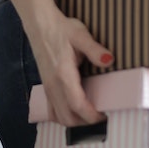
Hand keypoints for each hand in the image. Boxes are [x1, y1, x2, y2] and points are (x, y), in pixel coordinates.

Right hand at [28, 10, 113, 126]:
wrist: (39, 24)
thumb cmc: (60, 29)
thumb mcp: (80, 35)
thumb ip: (95, 50)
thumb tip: (109, 61)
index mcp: (63, 75)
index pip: (78, 106)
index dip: (92, 116)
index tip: (105, 115)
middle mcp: (53, 85)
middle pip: (67, 118)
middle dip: (85, 123)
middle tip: (101, 116)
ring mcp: (48, 87)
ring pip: (59, 117)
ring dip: (75, 121)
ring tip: (90, 115)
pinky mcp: (46, 86)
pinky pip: (53, 110)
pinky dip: (64, 116)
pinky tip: (74, 111)